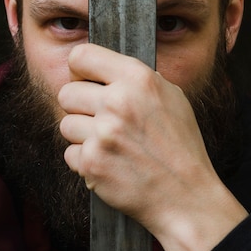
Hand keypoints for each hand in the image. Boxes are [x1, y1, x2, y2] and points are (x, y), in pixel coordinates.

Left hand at [58, 43, 247, 250]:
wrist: (186, 195)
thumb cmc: (180, 146)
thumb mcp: (171, 97)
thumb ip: (136, 79)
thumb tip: (105, 68)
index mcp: (137, 78)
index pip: (81, 55)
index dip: (79, 70)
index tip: (86, 81)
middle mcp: (117, 101)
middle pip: (67, 93)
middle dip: (79, 107)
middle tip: (101, 120)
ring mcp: (103, 133)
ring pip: (65, 124)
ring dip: (82, 136)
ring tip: (109, 144)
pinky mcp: (92, 162)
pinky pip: (70, 154)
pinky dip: (86, 161)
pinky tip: (110, 163)